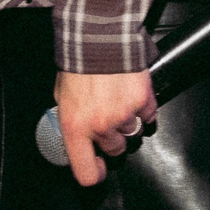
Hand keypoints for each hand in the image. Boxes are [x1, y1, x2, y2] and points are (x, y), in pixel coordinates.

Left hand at [53, 69, 156, 188]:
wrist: (98, 37)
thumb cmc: (77, 63)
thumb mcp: (62, 95)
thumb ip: (72, 118)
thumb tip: (78, 133)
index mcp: (75, 127)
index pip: (86, 171)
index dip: (94, 173)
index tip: (98, 168)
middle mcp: (100, 125)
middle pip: (115, 150)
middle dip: (112, 138)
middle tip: (108, 118)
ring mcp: (123, 115)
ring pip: (131, 132)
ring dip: (127, 120)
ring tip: (118, 99)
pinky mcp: (142, 101)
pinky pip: (148, 115)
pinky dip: (143, 107)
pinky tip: (132, 94)